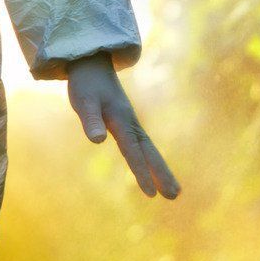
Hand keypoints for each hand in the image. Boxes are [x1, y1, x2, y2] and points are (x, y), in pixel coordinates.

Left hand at [66, 53, 179, 198]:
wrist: (92, 64)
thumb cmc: (86, 84)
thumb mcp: (84, 101)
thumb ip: (91, 120)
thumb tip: (98, 141)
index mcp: (121, 120)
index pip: (132, 151)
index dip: (141, 171)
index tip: (151, 194)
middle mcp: (131, 123)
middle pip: (149, 152)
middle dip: (161, 174)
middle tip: (175, 196)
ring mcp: (131, 123)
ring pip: (149, 150)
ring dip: (160, 170)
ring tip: (174, 192)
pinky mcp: (127, 123)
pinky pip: (142, 146)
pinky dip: (151, 160)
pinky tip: (153, 172)